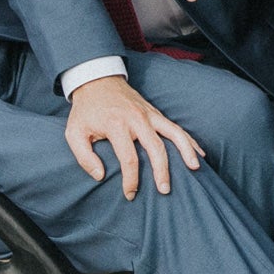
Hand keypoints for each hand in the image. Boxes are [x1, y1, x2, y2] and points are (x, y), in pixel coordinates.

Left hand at [64, 75, 202, 198]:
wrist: (97, 80)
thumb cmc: (85, 110)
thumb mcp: (74, 132)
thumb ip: (84, 157)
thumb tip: (100, 176)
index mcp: (116, 125)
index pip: (129, 159)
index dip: (131, 180)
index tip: (130, 194)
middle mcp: (137, 119)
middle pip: (156, 147)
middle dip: (162, 171)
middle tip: (165, 190)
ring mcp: (149, 114)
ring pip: (173, 133)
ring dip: (186, 151)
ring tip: (195, 168)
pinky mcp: (155, 112)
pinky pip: (176, 127)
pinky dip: (189, 140)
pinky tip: (199, 153)